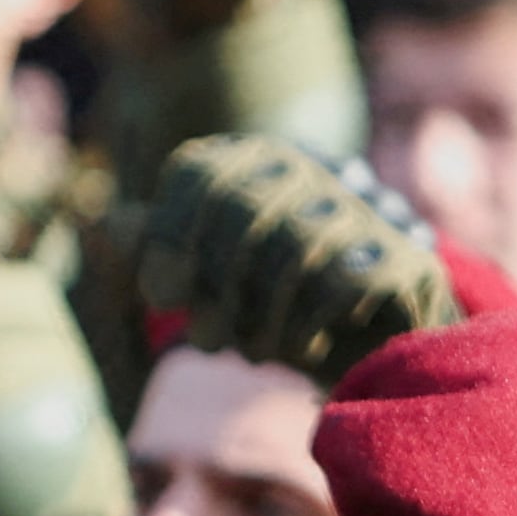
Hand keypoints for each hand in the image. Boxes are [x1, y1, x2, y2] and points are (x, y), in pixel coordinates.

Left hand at [138, 135, 459, 383]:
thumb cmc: (282, 311)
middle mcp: (318, 168)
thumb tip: (106, 220)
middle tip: (205, 343)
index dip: (170, 235)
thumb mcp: (213, 281)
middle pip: (243, 207)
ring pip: (294, 246)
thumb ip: (166, 249)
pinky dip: (308, 323)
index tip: (161, 299)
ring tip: (254, 353)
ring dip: (261, 316)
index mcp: (263, 160)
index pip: (201, 171)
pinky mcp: (410, 257)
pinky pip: (343, 279)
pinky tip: (302, 348)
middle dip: (214, 287)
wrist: (376, 355)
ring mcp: (370, 207)